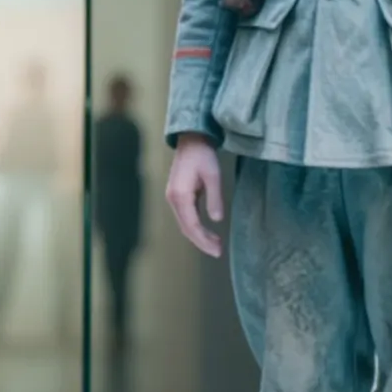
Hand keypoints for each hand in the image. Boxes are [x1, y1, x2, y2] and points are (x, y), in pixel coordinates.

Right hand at [166, 136, 225, 258]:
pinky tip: (207, 230)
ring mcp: (173, 197)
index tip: (217, 250)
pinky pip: (185, 216)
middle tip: (218, 251)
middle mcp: (173, 199)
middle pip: (186, 228)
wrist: (191, 140)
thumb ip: (214, 198)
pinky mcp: (178, 195)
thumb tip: (217, 219)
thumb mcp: (213, 175)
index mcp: (180, 195)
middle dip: (201, 242)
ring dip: (199, 235)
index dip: (204, 240)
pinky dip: (196, 226)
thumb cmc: (203, 155)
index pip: (191, 225)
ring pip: (185, 223)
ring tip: (216, 243)